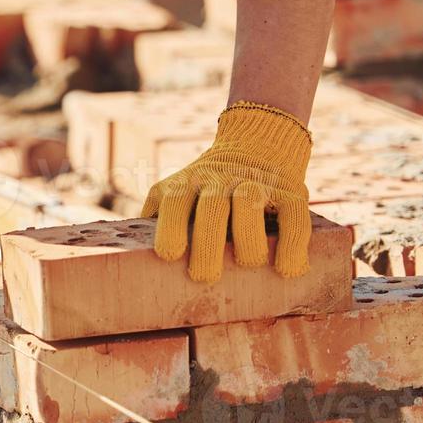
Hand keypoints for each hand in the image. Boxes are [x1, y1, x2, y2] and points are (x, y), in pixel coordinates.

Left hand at [140, 102, 312, 282]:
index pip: (175, 201)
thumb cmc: (205, 190)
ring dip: (248, 240)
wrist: (257, 146)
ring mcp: (256, 184)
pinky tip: (288, 269)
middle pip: (212, 207)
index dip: (170, 227)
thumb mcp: (176, 193)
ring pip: (249, 205)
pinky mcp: (291, 191)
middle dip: (207, 243)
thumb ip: (156, 217)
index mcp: (186, 184)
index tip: (168, 255)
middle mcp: (220, 180)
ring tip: (248, 264)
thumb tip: (128, 257)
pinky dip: (293, 243)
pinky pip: (294, 215)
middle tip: (204, 276)